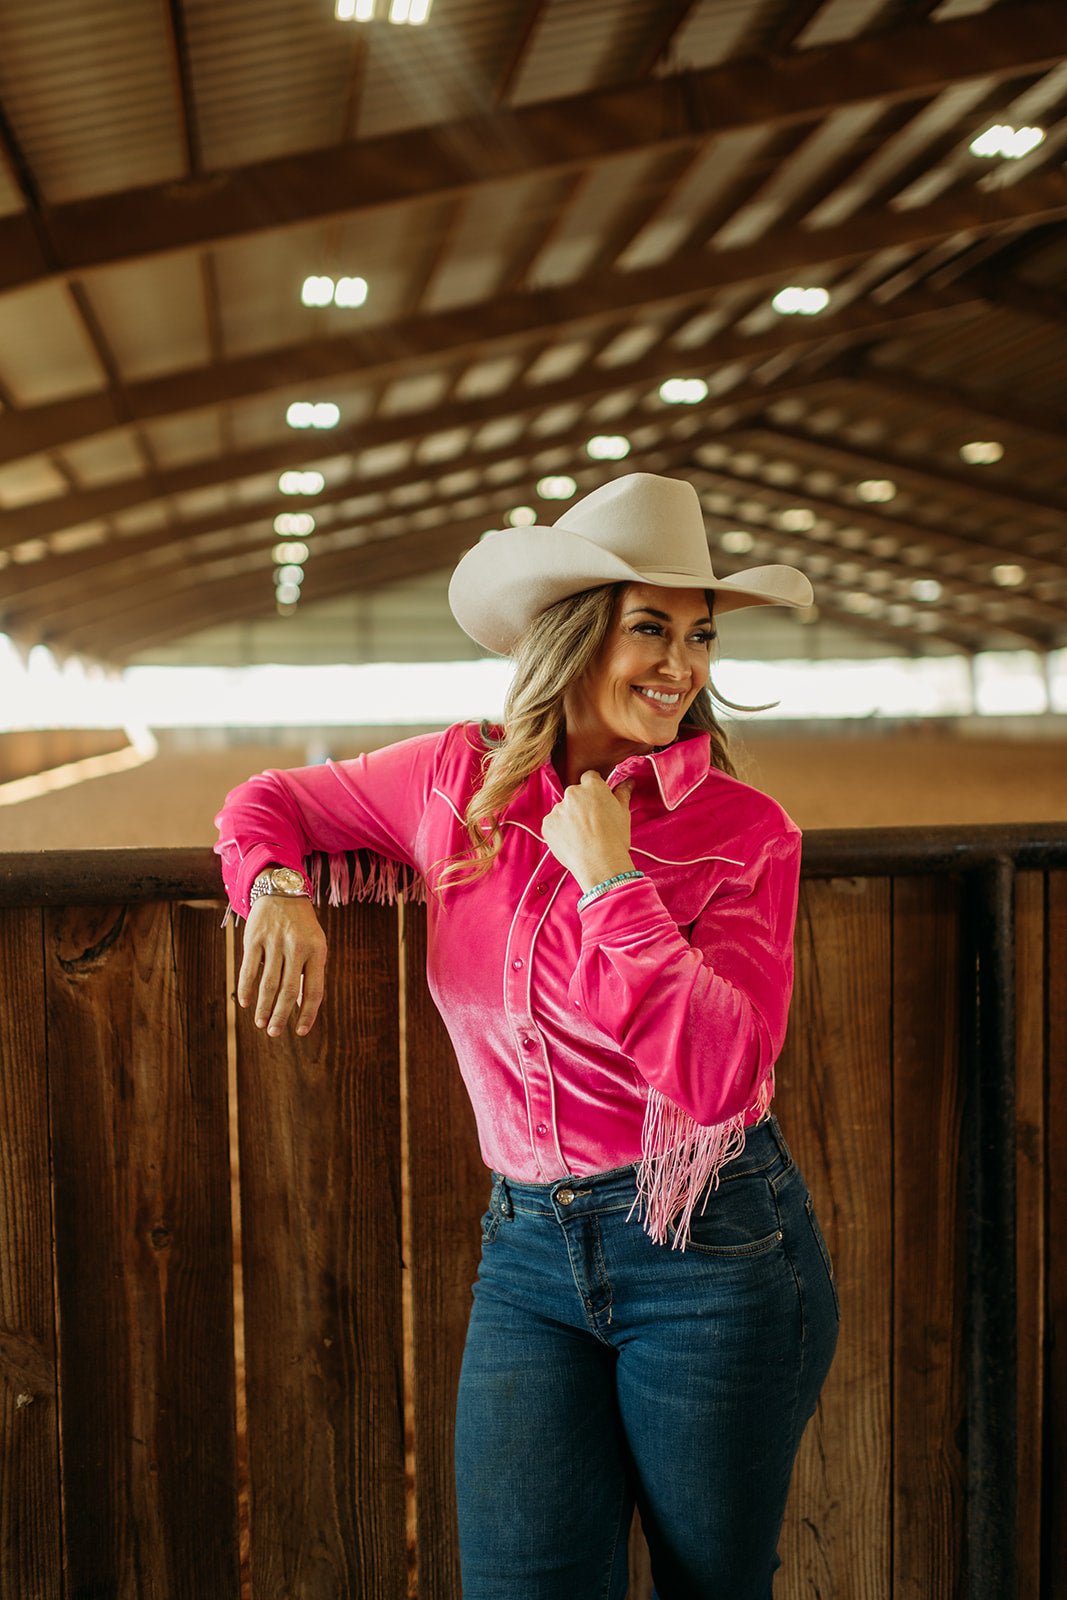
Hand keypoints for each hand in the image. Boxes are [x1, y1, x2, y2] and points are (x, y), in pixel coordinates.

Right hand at [237, 895, 327, 1036]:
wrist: (282, 891)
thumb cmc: (301, 926)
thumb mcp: (315, 945)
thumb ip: (309, 973)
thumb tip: (302, 1006)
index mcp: (318, 951)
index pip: (314, 990)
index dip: (307, 1014)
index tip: (300, 1032)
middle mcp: (297, 947)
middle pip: (289, 990)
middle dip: (280, 1015)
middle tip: (273, 1032)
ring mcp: (275, 942)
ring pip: (268, 983)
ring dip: (263, 1007)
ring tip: (260, 1023)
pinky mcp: (255, 937)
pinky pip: (249, 968)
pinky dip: (246, 988)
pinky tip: (245, 1003)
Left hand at [541, 771, 634, 890]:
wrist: (600, 863)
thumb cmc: (615, 838)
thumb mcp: (624, 813)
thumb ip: (622, 793)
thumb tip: (628, 781)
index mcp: (592, 786)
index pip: (589, 777)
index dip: (593, 790)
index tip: (597, 802)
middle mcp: (573, 793)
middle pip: (575, 794)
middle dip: (580, 804)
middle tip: (591, 823)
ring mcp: (558, 808)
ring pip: (563, 810)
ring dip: (569, 818)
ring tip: (581, 836)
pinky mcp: (547, 824)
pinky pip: (553, 824)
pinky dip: (559, 831)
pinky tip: (571, 841)